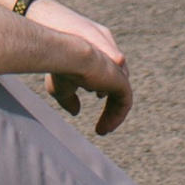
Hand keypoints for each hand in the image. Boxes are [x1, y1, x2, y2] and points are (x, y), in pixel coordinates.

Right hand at [40, 10, 131, 136]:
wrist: (68, 54)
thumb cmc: (60, 67)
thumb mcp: (61, 87)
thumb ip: (69, 99)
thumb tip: (76, 111)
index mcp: (94, 53)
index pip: (101, 72)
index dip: (96, 89)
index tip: (82, 107)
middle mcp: (107, 59)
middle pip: (113, 84)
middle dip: (108, 105)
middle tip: (100, 125)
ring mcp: (116, 69)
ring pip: (119, 95)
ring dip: (111, 114)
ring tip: (101, 130)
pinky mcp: (122, 80)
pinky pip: (124, 102)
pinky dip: (117, 116)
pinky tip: (106, 128)